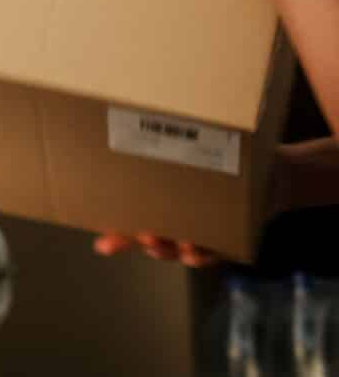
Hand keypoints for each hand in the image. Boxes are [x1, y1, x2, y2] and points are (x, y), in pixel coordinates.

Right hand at [90, 141, 332, 265]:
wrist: (276, 174)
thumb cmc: (229, 157)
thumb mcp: (200, 146)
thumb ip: (171, 142)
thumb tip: (136, 120)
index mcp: (163, 199)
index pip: (133, 219)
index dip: (117, 233)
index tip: (100, 242)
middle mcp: (179, 219)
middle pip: (150, 237)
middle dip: (137, 240)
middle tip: (136, 233)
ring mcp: (202, 231)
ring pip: (176, 249)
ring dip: (165, 249)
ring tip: (158, 241)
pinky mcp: (229, 240)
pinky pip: (212, 254)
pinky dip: (200, 255)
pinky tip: (192, 251)